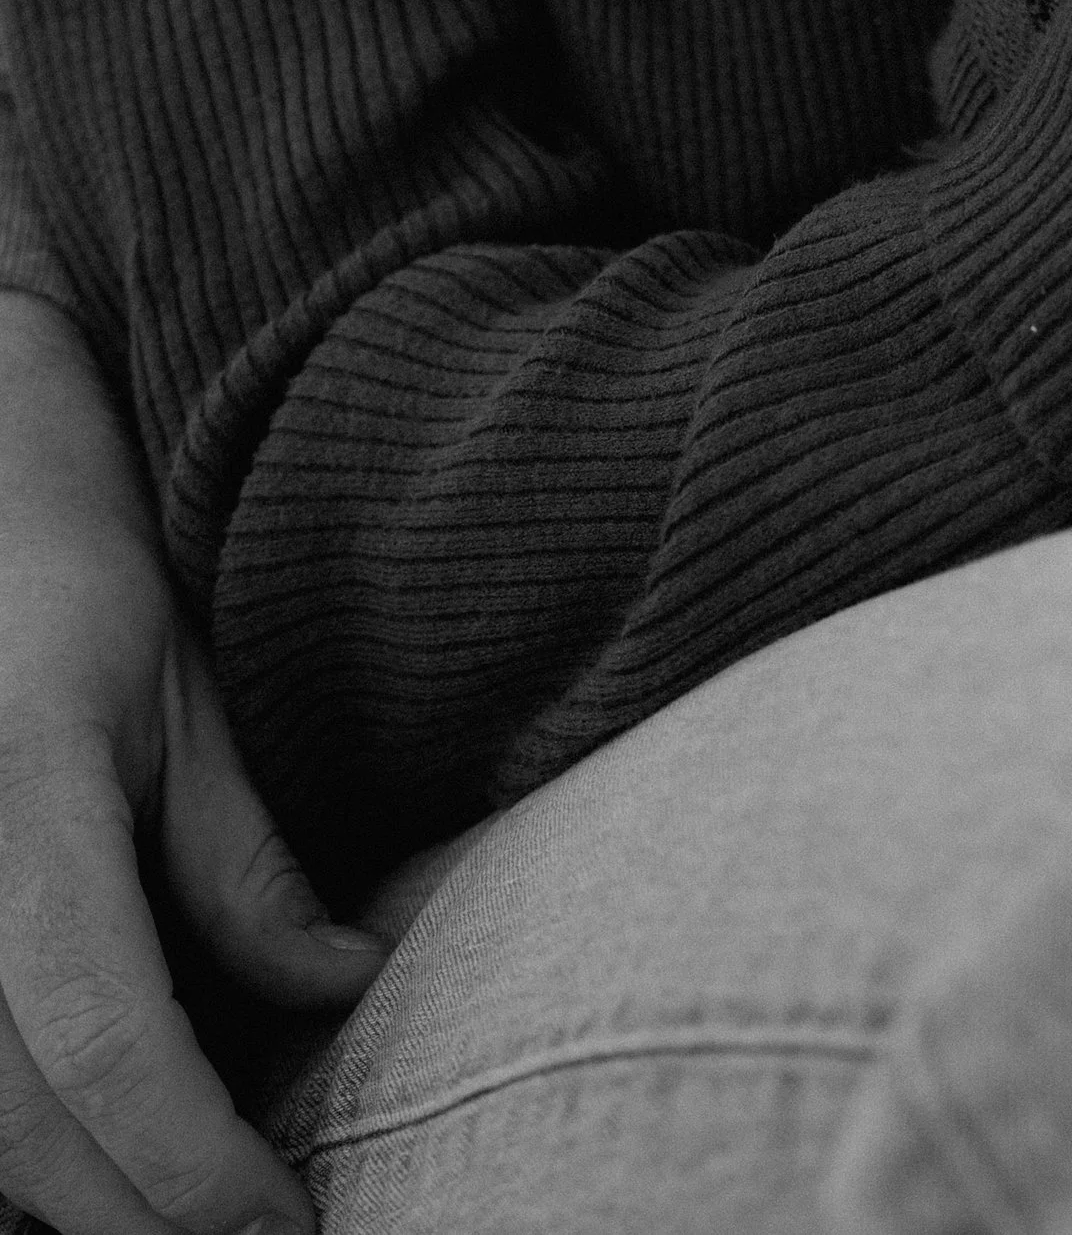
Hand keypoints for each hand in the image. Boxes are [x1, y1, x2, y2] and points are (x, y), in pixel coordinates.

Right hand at [0, 294, 384, 1234]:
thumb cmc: (75, 595)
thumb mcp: (183, 702)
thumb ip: (242, 866)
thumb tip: (343, 990)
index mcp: (26, 801)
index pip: (109, 1037)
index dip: (193, 1163)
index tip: (281, 1222)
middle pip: (26, 1125)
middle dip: (144, 1209)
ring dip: (75, 1196)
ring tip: (187, 1210)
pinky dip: (15, 1150)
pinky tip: (92, 1169)